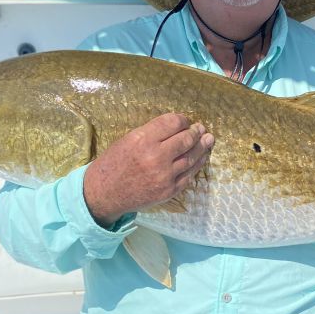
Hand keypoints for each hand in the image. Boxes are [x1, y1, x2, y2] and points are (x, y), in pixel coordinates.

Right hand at [83, 113, 213, 226]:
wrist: (105, 193)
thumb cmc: (114, 163)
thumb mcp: (128, 140)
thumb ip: (152, 132)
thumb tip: (177, 127)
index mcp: (143, 140)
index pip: (173, 123)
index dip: (183, 120)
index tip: (185, 121)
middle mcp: (156, 157)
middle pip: (186, 139)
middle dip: (196, 132)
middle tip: (200, 129)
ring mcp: (164, 176)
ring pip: (191, 157)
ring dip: (202, 147)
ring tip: (208, 140)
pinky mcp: (169, 190)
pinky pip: (189, 175)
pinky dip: (197, 164)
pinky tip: (201, 158)